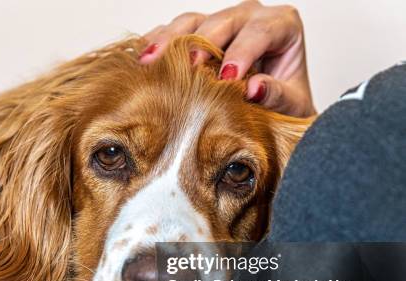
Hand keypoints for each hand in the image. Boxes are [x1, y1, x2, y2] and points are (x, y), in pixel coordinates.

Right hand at [140, 0, 315, 116]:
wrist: (273, 112)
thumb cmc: (285, 107)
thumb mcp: (292, 106)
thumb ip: (278, 96)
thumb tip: (253, 88)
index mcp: (281, 26)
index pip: (260, 31)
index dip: (243, 52)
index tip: (228, 77)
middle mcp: (250, 17)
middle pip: (222, 21)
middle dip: (202, 44)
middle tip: (189, 68)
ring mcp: (220, 24)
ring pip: (192, 21)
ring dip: (169, 41)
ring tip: (150, 61)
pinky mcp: (195, 33)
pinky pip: (172, 30)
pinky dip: (155, 43)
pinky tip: (140, 58)